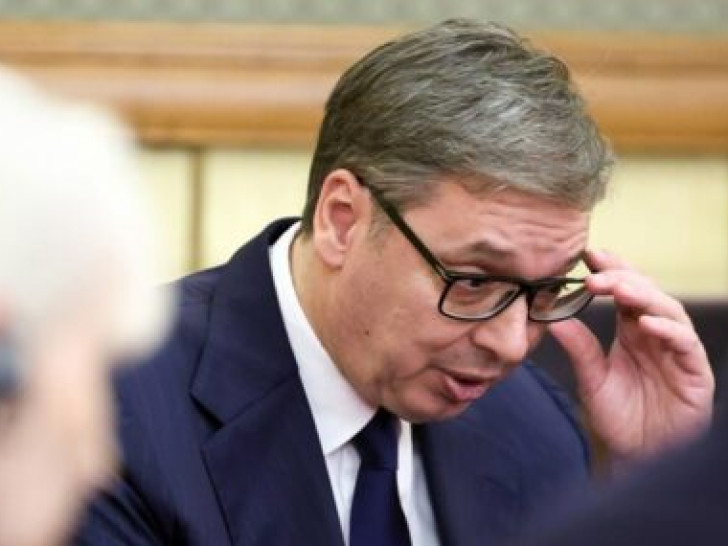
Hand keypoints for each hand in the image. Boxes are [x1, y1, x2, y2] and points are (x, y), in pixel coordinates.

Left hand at [548, 249, 714, 458]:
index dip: (609, 270)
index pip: (623, 291)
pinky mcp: (695, 371)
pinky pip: (685, 344)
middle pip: (645, 293)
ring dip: (644, 295)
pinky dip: (667, 330)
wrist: (639, 457)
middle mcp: (655, 334)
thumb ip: (579, 348)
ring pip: (668, 310)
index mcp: (631, 331)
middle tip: (596, 267)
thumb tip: (552, 319)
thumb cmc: (620, 417)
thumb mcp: (592, 379)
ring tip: (619, 288)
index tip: (587, 254)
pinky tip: (646, 323)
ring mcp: (676, 350)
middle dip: (621, 276)